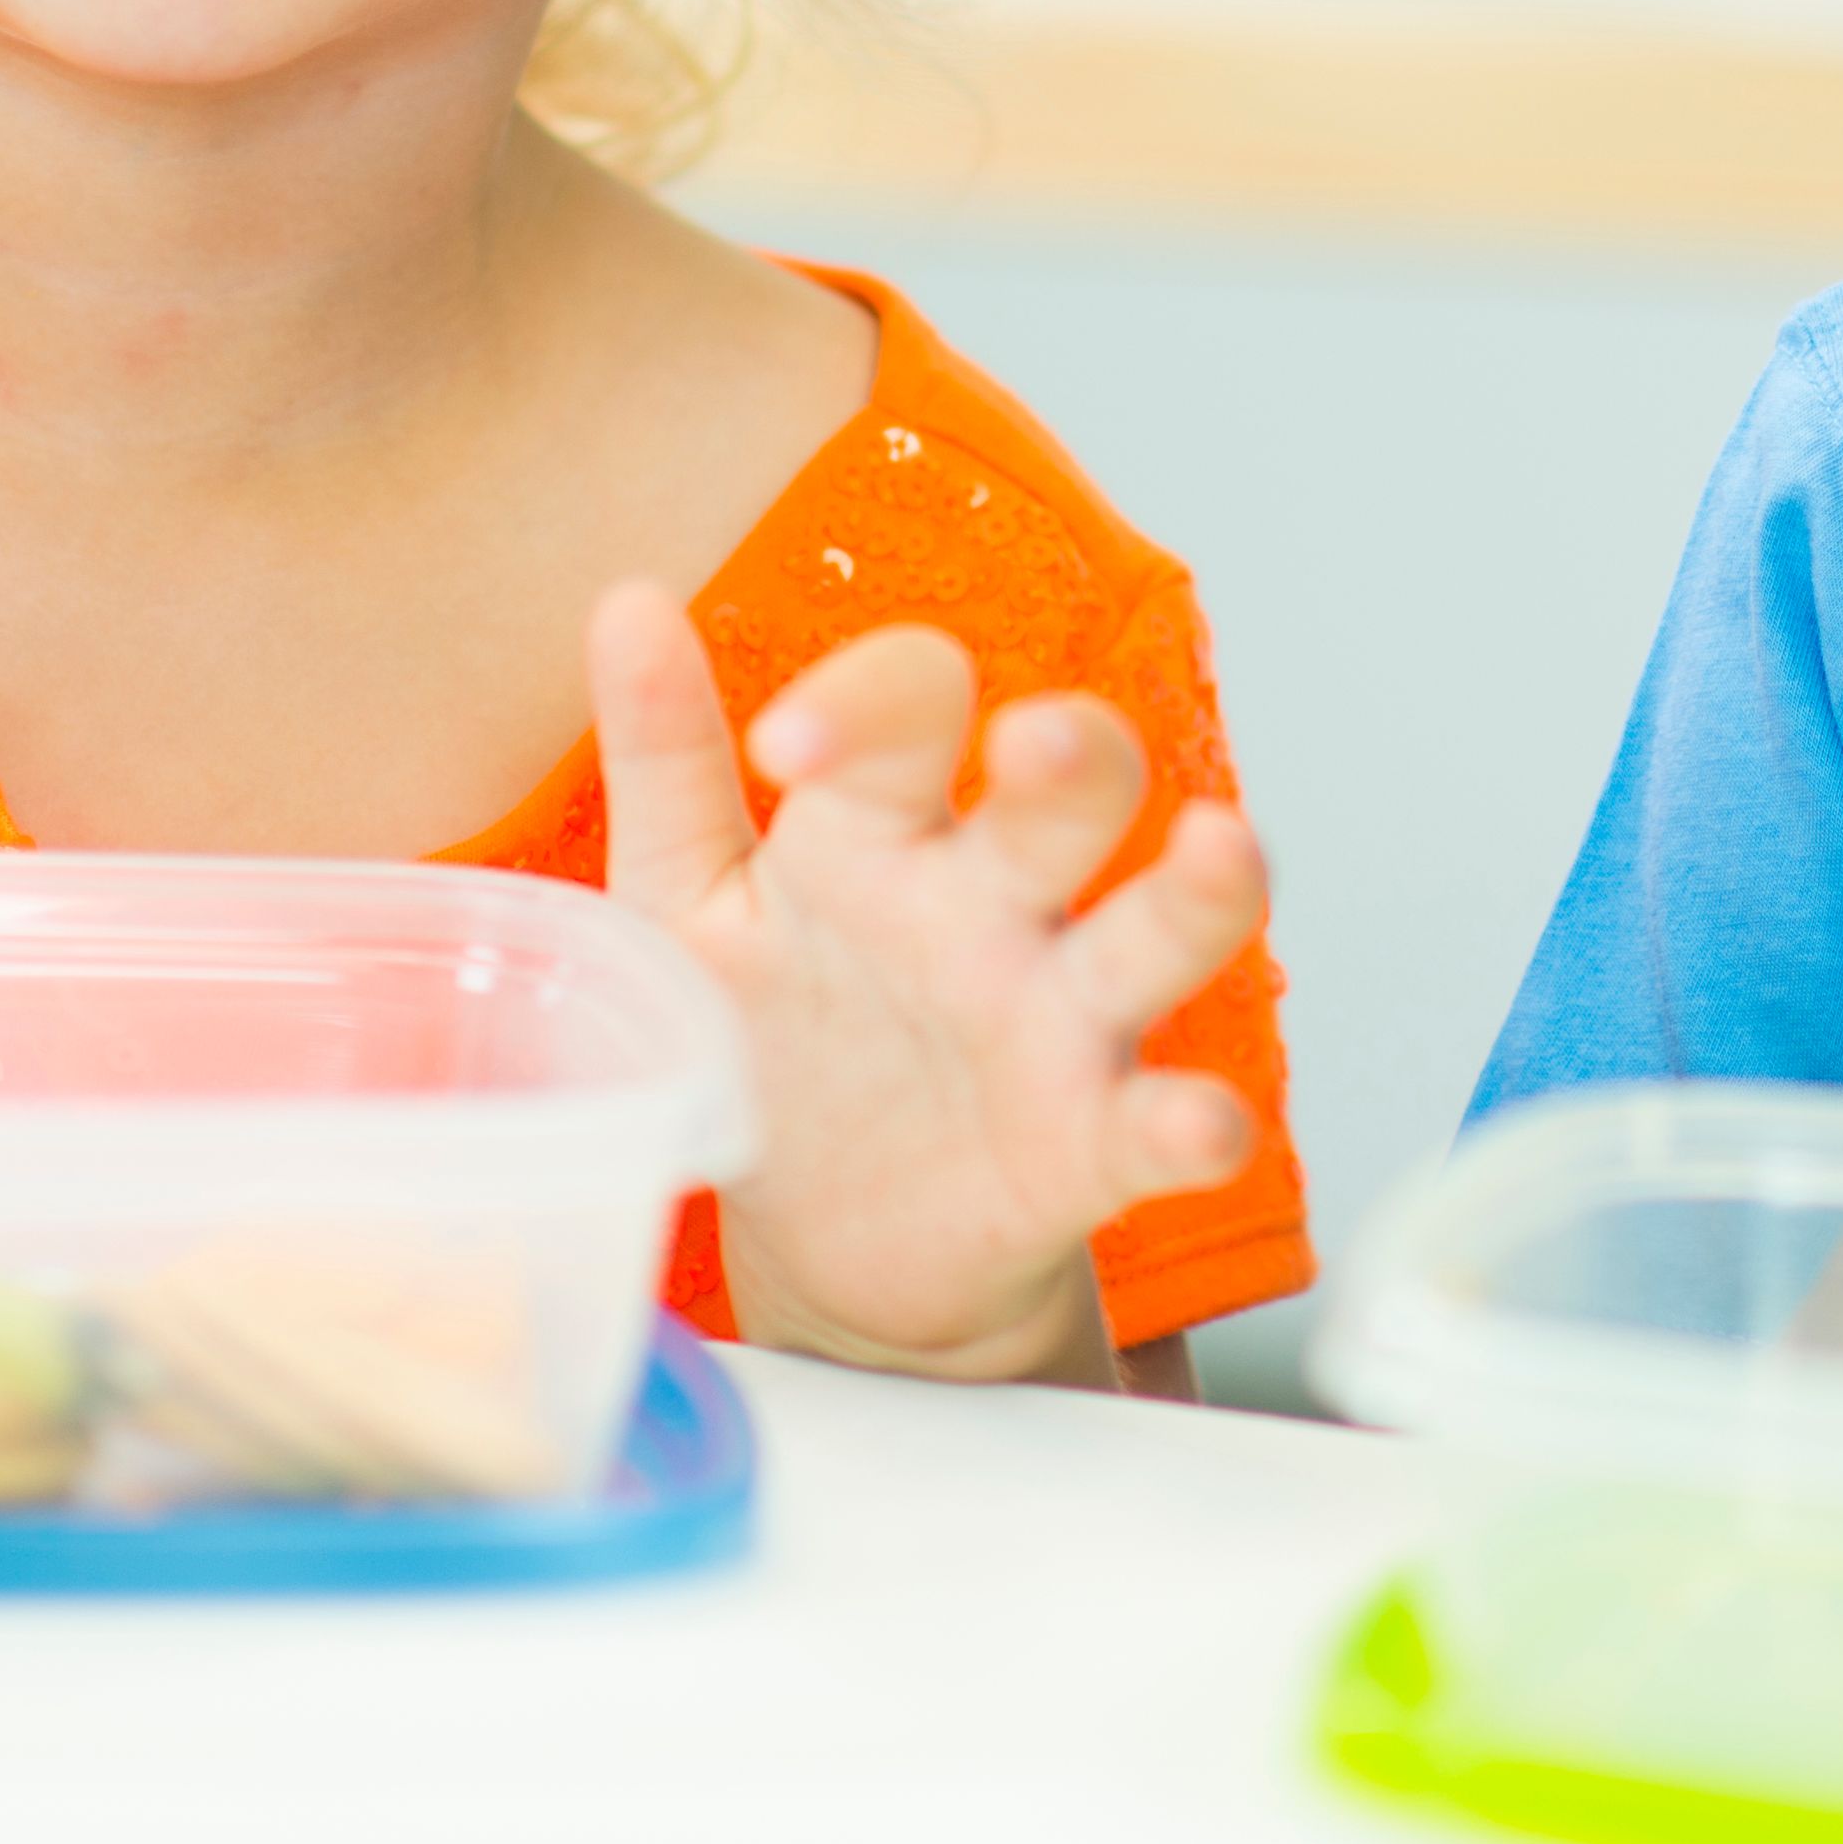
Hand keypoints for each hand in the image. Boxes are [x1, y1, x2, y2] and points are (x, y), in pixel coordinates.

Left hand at [586, 588, 1268, 1386]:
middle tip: (1034, 744)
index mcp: (881, 832)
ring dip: (1197, 891)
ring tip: (1217, 850)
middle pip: (1068, 789)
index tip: (785, 747)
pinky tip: (1198, 1124)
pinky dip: (1192, 1125)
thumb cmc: (774, 1037)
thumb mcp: (691, 905)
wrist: (826, 1245)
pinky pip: (1160, 1127)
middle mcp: (990, 903)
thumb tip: (625, 598)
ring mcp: (1055, 1020)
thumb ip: (668, 763)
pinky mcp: (1089, 1148)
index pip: (909, 710)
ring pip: (1157, 930)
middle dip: (1072, 753)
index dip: (868, 703)